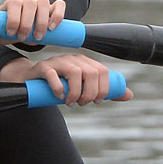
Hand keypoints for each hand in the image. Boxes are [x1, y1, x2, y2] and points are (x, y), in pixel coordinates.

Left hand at [0, 0, 67, 44]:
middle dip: (27, 23)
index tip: (12, 34)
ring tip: (39, 37)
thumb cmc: (9, 28)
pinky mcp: (53, 8)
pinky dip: (57, 14)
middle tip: (24, 39)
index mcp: (13, 3)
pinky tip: (53, 27)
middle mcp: (27, 1)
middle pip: (30, 4)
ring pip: (44, 3)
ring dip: (43, 21)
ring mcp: (40, 3)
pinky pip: (59, 4)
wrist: (22, 27)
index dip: (13, 19)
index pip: (14, 4)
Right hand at [0, 52, 121, 105]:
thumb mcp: (83, 88)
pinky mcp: (43, 67)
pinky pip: (53, 75)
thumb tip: (129, 95)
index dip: (103, 89)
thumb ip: (104, 91)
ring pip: (75, 73)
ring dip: (75, 92)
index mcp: (85, 62)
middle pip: (91, 73)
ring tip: (71, 102)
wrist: (32, 80)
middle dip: (90, 93)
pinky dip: (59, 88)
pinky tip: (59, 97)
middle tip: (82, 104)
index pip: (102, 71)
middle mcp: (73, 59)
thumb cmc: (61, 85)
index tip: (97, 102)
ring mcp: (58, 61)